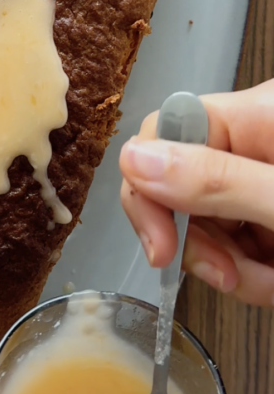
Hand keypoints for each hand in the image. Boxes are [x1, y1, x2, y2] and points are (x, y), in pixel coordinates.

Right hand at [119, 80, 273, 304]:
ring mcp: (262, 183)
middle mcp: (253, 143)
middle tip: (232, 277)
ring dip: (235, 271)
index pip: (164, 132)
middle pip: (178, 187)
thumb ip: (217, 182)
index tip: (163, 251)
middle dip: (198, 244)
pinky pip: (237, 249)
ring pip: (207, 229)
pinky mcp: (273, 218)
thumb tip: (133, 160)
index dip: (149, 190)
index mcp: (256, 116)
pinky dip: (255, 276)